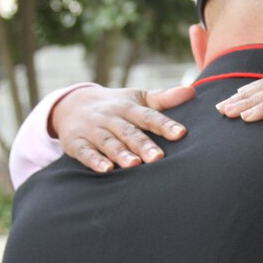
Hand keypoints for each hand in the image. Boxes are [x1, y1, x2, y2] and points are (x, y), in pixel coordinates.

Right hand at [50, 85, 194, 172]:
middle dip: (143, 144)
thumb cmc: (115, 106)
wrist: (71, 105)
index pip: (148, 116)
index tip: (181, 133)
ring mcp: (92, 130)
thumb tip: (192, 92)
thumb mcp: (137, 98)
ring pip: (108, 142)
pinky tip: (106, 170)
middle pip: (128, 131)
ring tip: (134, 164)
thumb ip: (164, 98)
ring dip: (120, 153)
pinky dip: (94, 161)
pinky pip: (85, 152)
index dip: (164, 124)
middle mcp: (110, 117)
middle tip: (159, 157)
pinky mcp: (76, 143)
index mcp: (128, 107)